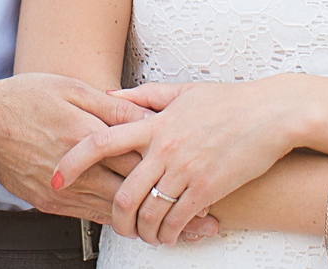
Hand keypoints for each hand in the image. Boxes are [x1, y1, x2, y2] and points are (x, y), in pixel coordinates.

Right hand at [0, 75, 218, 239]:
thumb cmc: (26, 98)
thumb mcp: (73, 90)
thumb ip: (114, 109)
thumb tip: (152, 119)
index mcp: (89, 139)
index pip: (142, 164)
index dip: (176, 178)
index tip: (208, 186)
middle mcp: (79, 172)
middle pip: (136, 198)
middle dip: (173, 211)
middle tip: (207, 222)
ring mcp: (63, 193)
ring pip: (117, 216)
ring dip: (151, 224)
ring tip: (184, 232)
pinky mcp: (50, 203)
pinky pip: (92, 218)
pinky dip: (120, 222)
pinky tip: (139, 226)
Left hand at [52, 79, 297, 243]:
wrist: (271, 114)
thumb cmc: (227, 102)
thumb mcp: (181, 91)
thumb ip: (142, 96)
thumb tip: (110, 95)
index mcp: (153, 123)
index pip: (100, 142)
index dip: (72, 162)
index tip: (56, 178)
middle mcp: (165, 148)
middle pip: (122, 192)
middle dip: (114, 216)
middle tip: (116, 225)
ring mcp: (186, 169)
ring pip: (149, 213)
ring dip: (143, 232)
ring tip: (146, 235)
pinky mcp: (208, 188)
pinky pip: (178, 220)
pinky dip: (169, 234)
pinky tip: (170, 236)